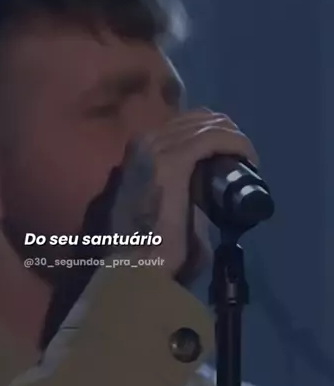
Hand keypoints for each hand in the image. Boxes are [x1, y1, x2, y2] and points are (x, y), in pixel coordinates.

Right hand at [110, 109, 257, 276]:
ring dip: (236, 140)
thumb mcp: (159, 206)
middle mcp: (145, 141)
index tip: (234, 160)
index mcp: (139, 150)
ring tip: (249, 164)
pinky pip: (215, 139)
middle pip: (199, 119)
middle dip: (228, 135)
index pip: (185, 125)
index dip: (216, 135)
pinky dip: (237, 145)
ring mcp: (156, 149)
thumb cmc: (147, 246)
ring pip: (210, 125)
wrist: (135, 265)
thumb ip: (176, 192)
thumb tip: (204, 196)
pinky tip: (249, 160)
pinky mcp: (173, 162)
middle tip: (245, 162)